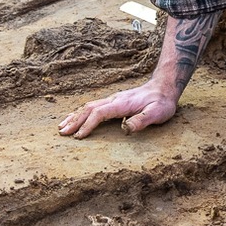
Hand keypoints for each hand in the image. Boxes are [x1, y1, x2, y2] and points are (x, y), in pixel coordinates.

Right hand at [58, 82, 178, 138]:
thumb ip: (142, 120)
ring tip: (62, 126)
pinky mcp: (114, 102)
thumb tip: (126, 128)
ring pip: (88, 107)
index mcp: (121, 104)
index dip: (88, 125)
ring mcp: (112, 100)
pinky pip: (93, 107)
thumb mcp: (157, 113)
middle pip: (88, 109)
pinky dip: (81, 113)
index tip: (78, 137)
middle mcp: (113, 100)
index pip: (99, 114)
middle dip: (74, 121)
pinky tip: (75, 118)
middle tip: (62, 133)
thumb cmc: (161, 102)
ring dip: (74, 117)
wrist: (164, 88)